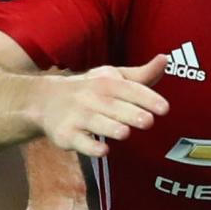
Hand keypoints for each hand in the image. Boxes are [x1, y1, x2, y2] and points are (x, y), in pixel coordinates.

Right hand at [33, 55, 169, 157]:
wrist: (45, 100)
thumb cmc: (89, 90)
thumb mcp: (112, 78)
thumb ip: (141, 75)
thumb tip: (165, 59)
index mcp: (105, 82)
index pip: (128, 88)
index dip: (147, 98)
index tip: (164, 108)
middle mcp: (90, 97)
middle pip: (112, 106)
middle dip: (130, 113)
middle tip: (148, 121)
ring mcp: (77, 116)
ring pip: (95, 122)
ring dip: (110, 127)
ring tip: (125, 133)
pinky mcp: (66, 134)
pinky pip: (78, 142)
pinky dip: (90, 147)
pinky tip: (103, 151)